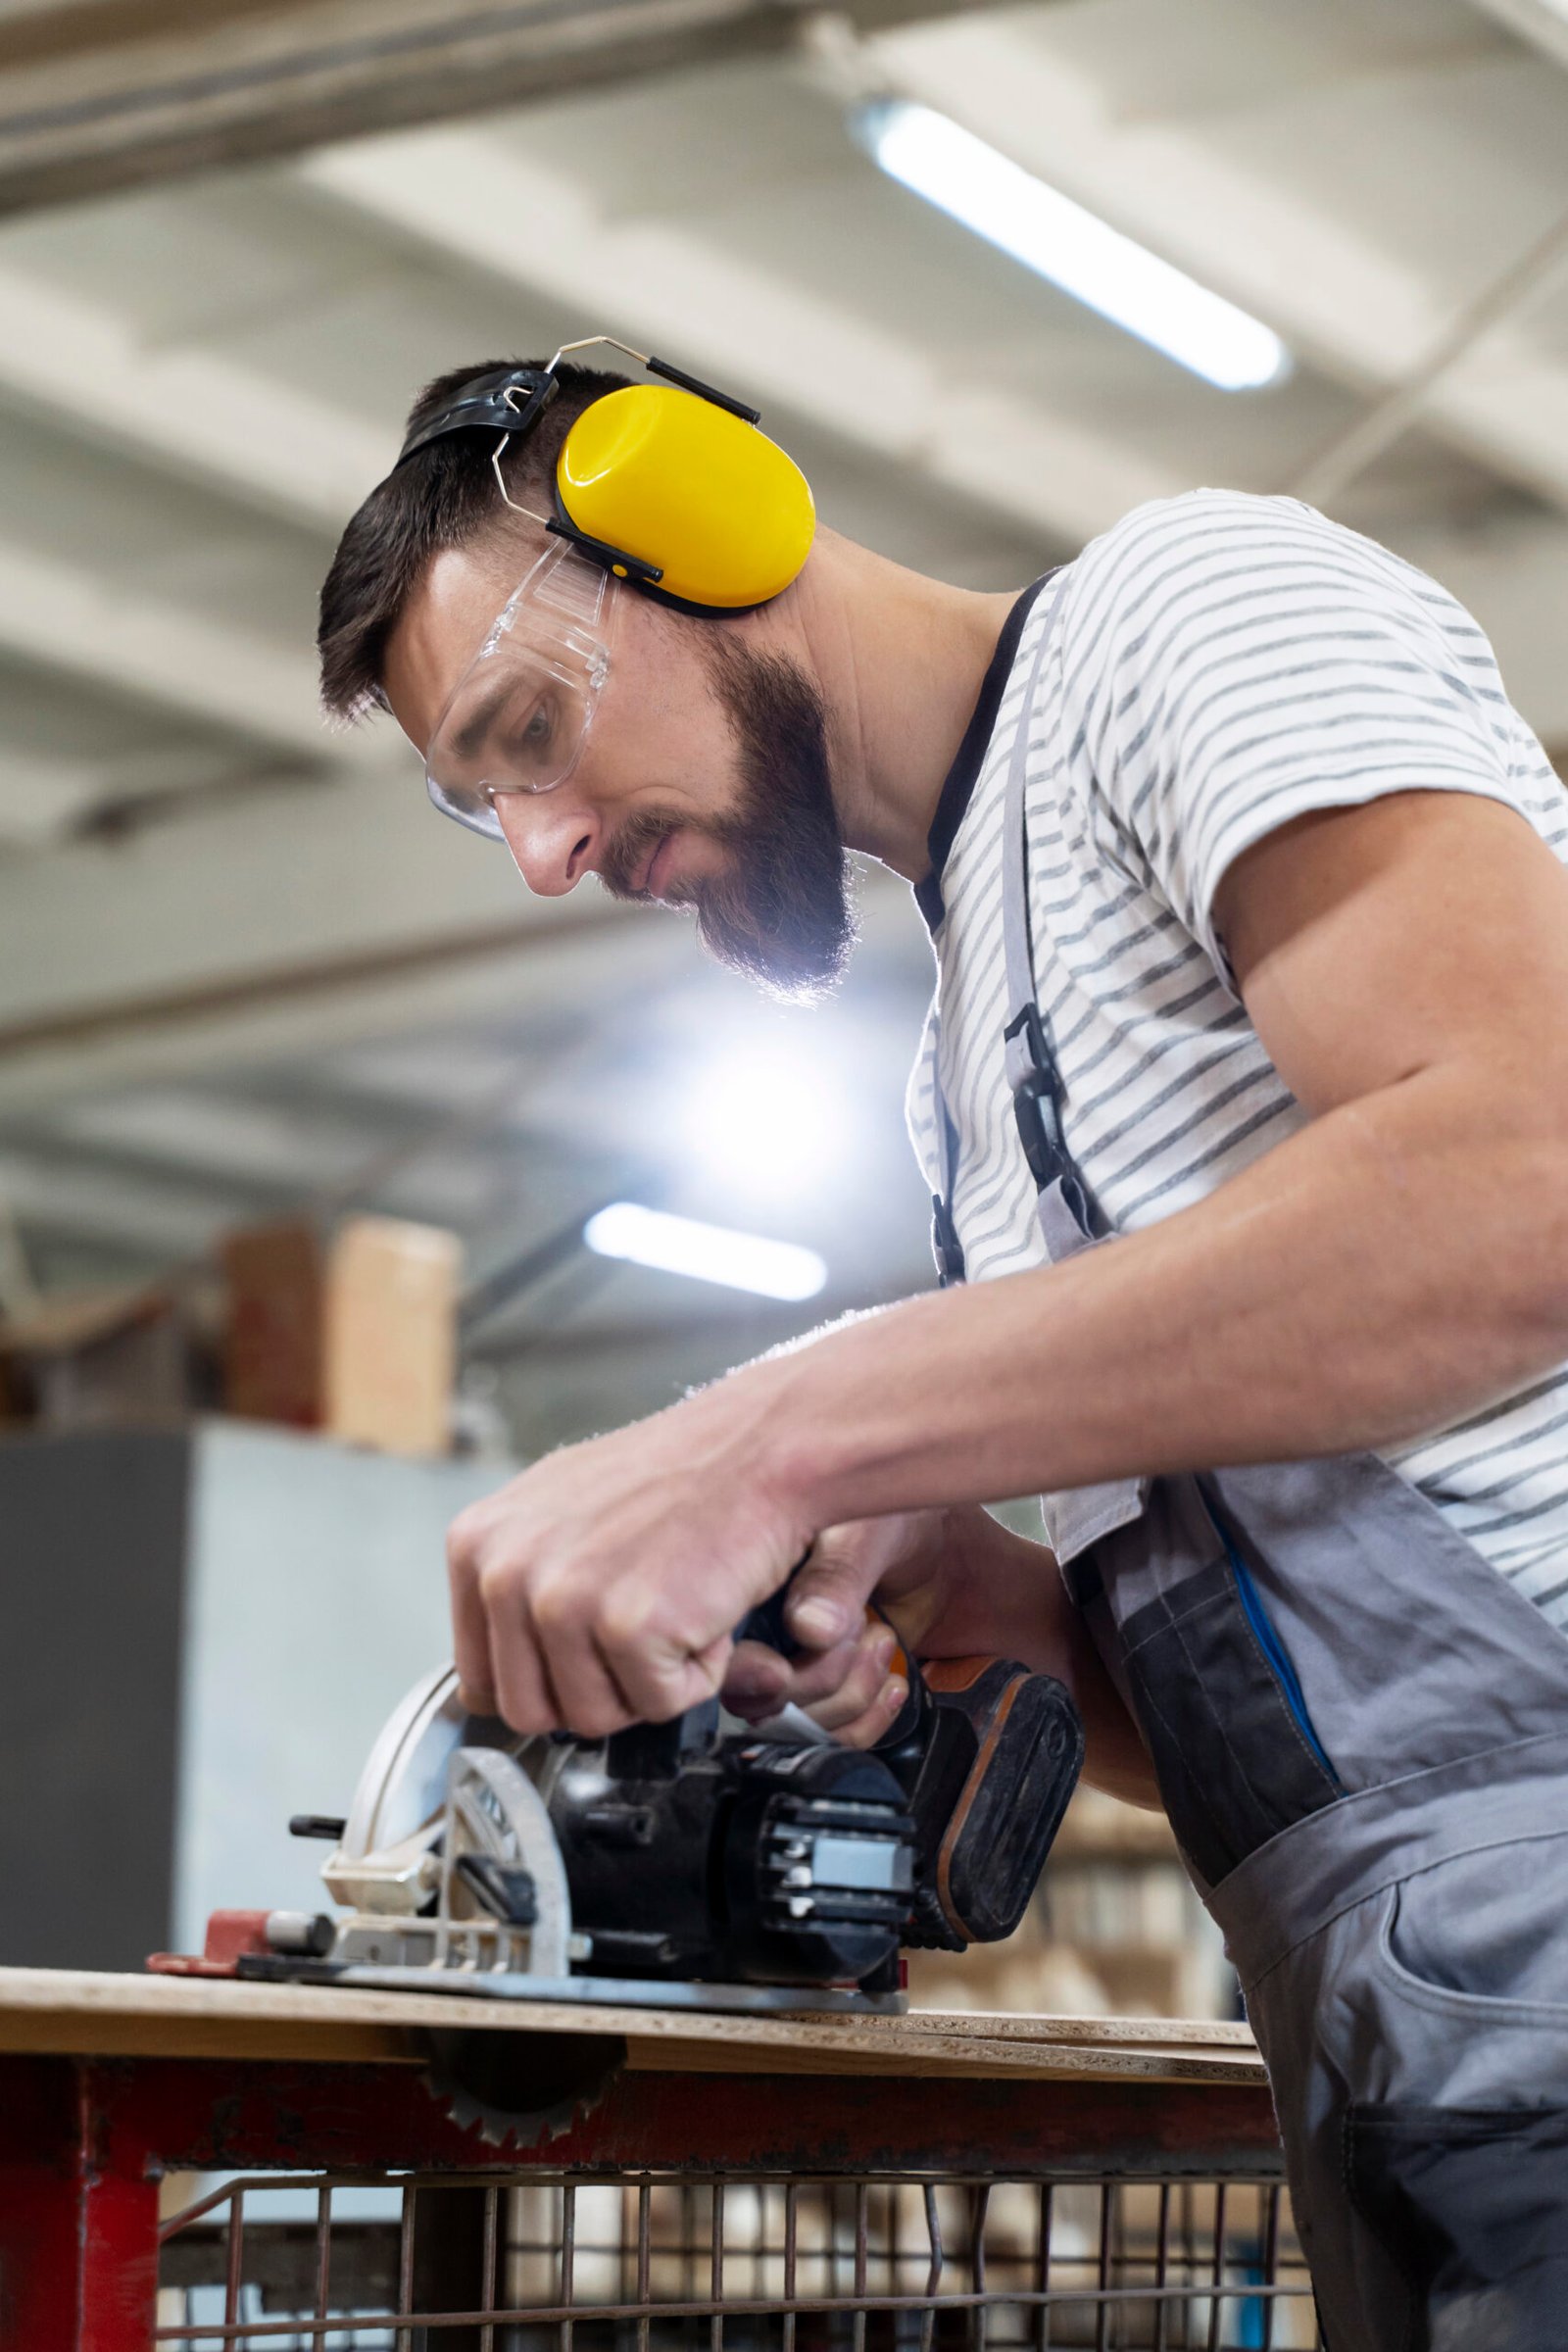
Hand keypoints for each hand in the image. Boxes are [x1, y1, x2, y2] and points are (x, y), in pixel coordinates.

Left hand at [446, 1382, 812, 1735]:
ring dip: (647, 1681)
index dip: (546, 1680)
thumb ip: (517, 1582)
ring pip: (592, 1717)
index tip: (587, 1651)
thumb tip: (498, 1665)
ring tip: (672, 1607)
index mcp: (475, 1546)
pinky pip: (658, 1705)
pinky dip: (697, 1673)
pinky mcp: (627, 1628)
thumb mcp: (555, 1511)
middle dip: (594, 1690)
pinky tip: (702, 1608)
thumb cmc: (672, 1475)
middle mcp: (505, 1573)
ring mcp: (562, 1602)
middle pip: (528, 1711)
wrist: (753, 1448)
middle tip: (640, 1632)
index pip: (480, 1677)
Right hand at [721, 1509, 984, 1747]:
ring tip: (881, 1639)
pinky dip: (870, 1718)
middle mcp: (760, 1633)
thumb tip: (808, 1628)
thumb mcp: (863, 1531)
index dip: (749, 1672)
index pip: (722, 1654)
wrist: (938, 1547)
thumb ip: (836, 1575)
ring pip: (800, 1727)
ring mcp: (794, 1668)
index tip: (785, 1668)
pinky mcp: (832, 1694)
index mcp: (747, 1586)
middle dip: (819, 1676)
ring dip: (852, 1694)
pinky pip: (835, 1737)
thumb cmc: (892, 1520)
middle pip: (758, 1702)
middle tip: (862, 1627)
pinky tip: (892, 1681)